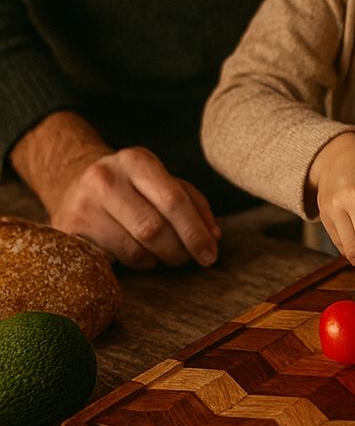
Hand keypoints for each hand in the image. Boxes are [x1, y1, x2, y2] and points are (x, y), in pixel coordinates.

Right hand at [11, 111, 219, 269]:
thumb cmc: (131, 186)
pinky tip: (138, 254)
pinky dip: (134, 264)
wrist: (74, 182)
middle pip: (153, 228)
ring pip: (134, 249)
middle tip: (189, 259)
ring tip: (162, 254)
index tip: (210, 254)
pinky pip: (113, 260)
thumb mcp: (161, 180)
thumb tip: (213, 236)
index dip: (195, 232)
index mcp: (136, 160)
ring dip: (157, 260)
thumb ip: (193, 203)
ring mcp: (83, 205)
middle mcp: (106, 178)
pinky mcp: (69, 231)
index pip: (173, 199)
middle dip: (178, 251)